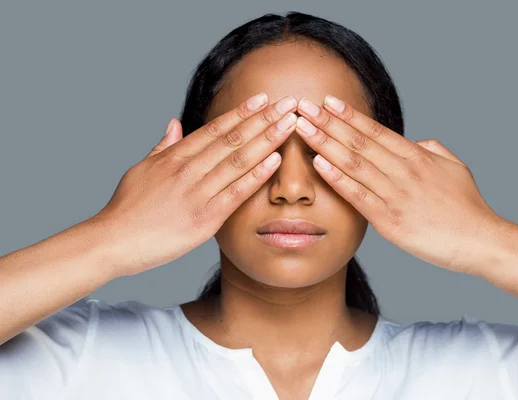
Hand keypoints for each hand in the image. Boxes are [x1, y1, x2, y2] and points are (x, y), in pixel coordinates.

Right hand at [91, 94, 298, 275]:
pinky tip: (275, 160)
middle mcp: (188, 170)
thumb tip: (174, 123)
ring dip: (267, 140)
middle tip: (288, 102)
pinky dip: (257, 175)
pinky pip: (236, 192)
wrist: (112, 241)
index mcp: (175, 157)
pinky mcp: (204, 218)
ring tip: (289, 123)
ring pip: (239, 160)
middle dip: (263, 119)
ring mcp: (198, 193)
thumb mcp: (142, 169)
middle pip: (233, 139)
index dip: (241, 112)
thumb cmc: (127, 208)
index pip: (214, 129)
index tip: (262, 99)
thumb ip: (163, 146)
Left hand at [295, 95, 506, 273]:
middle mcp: (403, 170)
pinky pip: (358, 195)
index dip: (349, 115)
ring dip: (324, 143)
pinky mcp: (389, 220)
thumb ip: (432, 150)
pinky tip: (318, 163)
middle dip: (328, 122)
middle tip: (303, 105)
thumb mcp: (454, 167)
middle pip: (358, 141)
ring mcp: (395, 194)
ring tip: (302, 127)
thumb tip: (415, 142)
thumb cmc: (467, 206)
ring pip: (353, 163)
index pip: (375, 130)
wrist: (480, 240)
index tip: (328, 101)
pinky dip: (337, 178)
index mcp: (416, 156)